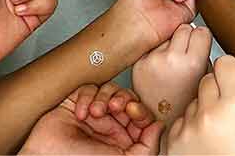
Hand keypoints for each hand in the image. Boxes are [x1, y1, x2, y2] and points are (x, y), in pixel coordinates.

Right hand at [21, 83, 161, 154]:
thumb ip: (147, 146)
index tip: (133, 110)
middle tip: (116, 106)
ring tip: (96, 113)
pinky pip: (88, 88)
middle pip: (126, 99)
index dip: (139, 109)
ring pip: (109, 90)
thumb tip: (159, 126)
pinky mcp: (74, 103)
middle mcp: (109, 127)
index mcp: (122, 141)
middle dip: (123, 99)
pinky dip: (86, 97)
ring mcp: (92, 114)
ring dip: (104, 98)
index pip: (140, 116)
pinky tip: (81, 114)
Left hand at [131, 23, 211, 126]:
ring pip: (166, 36)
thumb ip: (205, 56)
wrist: (162, 120)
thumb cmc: (185, 102)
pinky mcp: (139, 63)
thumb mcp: (205, 80)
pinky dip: (157, 54)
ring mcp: (152, 61)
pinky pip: (153, 47)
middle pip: (183, 28)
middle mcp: (171, 59)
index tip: (200, 47)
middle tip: (187, 55)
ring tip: (173, 65)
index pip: (201, 31)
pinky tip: (161, 69)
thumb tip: (201, 36)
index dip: (202, 39)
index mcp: (192, 63)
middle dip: (187, 38)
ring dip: (171, 45)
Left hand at [162, 56, 234, 154]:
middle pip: (206, 80)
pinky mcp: (171, 144)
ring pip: (191, 104)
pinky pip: (177, 124)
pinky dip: (186, 132)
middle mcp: (210, 113)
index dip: (229, 71)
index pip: (226, 63)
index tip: (230, 77)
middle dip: (214, 91)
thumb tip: (228, 84)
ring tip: (214, 137)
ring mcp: (187, 129)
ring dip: (199, 113)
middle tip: (224, 111)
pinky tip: (200, 147)